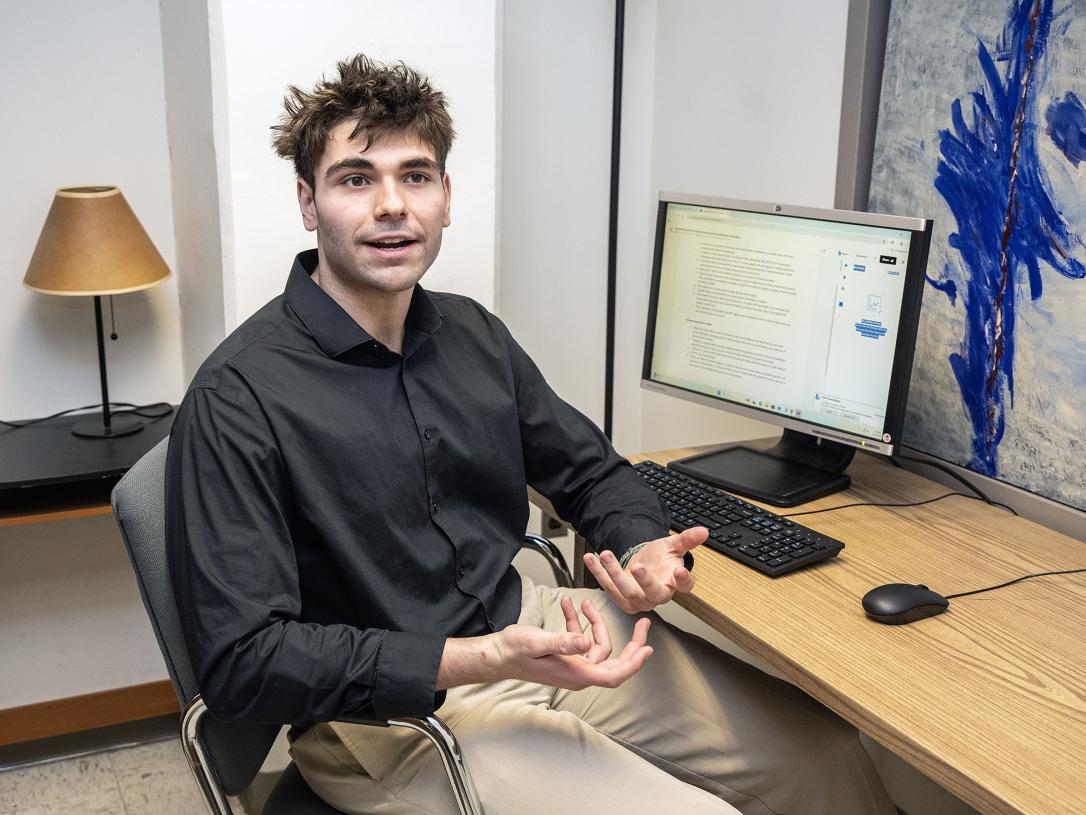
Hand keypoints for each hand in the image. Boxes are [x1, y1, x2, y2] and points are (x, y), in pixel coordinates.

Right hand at [437, 597, 651, 690]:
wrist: (496, 655)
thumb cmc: (514, 651)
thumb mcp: (538, 642)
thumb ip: (563, 641)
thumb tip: (586, 642)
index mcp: (576, 673)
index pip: (613, 674)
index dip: (633, 664)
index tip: (647, 648)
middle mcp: (578, 672)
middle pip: (612, 661)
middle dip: (629, 642)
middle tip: (643, 624)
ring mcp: (572, 665)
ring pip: (596, 646)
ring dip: (594, 624)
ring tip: (584, 603)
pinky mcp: (564, 657)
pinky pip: (579, 641)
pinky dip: (577, 623)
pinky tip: (567, 606)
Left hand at [583, 526, 706, 613]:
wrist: (643, 565)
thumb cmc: (660, 559)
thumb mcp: (673, 546)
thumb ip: (687, 540)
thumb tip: (703, 531)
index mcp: (673, 584)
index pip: (683, 586)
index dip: (683, 580)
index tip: (680, 570)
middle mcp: (656, 596)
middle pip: (652, 593)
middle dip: (644, 581)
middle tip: (637, 567)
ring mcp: (637, 599)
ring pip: (626, 591)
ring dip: (614, 572)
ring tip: (606, 554)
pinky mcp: (619, 598)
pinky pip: (607, 586)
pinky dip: (598, 572)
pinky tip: (590, 559)